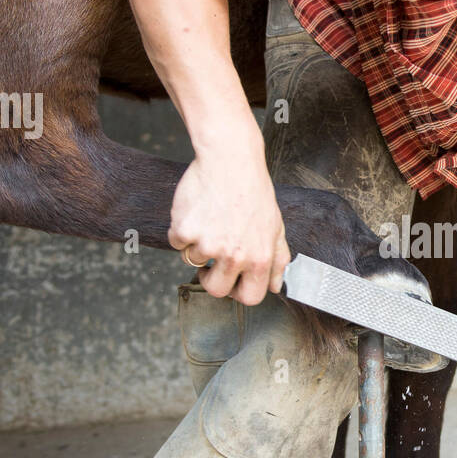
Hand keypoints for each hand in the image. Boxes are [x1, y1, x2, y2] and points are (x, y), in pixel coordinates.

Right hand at [168, 144, 289, 304]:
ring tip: (210, 220)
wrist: (230, 160)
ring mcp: (208, 245)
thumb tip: (277, 285)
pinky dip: (182, 230)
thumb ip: (278, 258)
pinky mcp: (185, 231)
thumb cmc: (253, 190)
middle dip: (211, 279)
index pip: (250, 298)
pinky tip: (197, 212)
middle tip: (212, 263)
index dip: (238, 292)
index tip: (232, 282)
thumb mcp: (275, 225)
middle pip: (216, 290)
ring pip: (193, 262)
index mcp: (259, 258)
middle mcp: (234, 255)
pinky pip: (177, 243)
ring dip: (197, 245)